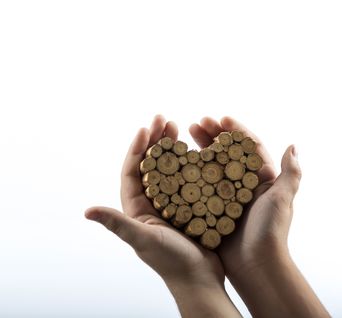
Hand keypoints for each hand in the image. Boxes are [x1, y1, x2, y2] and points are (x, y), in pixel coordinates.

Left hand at [85, 115, 239, 317]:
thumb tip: (87, 210)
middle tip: (164, 118)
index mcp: (137, 208)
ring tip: (178, 127)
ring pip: (170, 169)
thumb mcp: (143, 240)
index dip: (137, 148)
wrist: (200, 278)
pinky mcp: (190, 205)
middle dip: (155, 140)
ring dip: (172, 147)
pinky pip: (188, 178)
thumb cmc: (171, 261)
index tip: (146, 128)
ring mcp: (172, 204)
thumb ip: (118, 223)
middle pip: (151, 165)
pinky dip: (190, 162)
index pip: (132, 171)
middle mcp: (152, 203)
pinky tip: (198, 151)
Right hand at [189, 116, 300, 278]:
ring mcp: (228, 196)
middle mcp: (245, 185)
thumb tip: (293, 146)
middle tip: (196, 123)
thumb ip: (291, 173)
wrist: (256, 266)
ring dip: (201, 148)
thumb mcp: (282, 199)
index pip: (249, 147)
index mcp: (262, 179)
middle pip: (228, 152)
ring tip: (185, 134)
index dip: (236, 130)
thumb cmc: (270, 231)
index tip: (221, 118)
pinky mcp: (213, 208)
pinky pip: (201, 185)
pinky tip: (179, 162)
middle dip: (213, 135)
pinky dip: (192, 171)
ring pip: (213, 165)